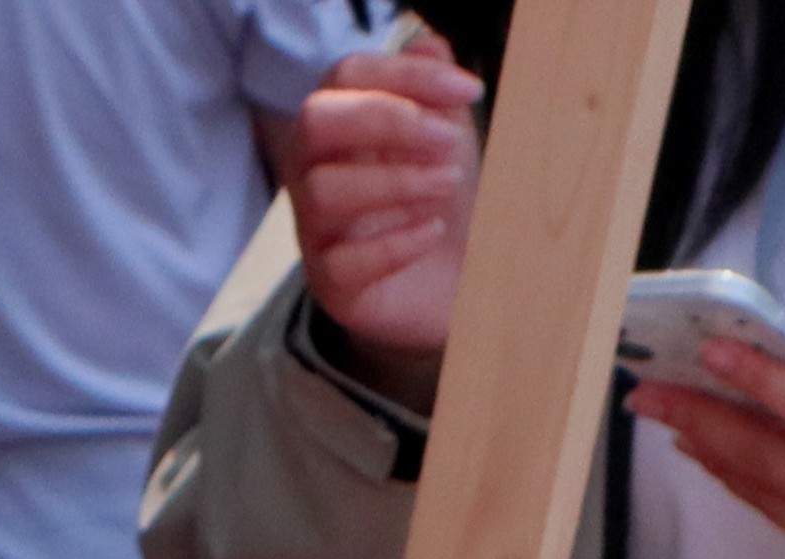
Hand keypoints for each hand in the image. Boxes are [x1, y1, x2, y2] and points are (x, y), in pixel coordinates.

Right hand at [291, 36, 481, 402]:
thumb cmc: (447, 202)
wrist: (463, 286)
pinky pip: (341, 262)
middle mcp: (315, 170)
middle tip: (447, 141)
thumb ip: (434, 89)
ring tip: (447, 186)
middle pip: (315, 121)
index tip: (469, 90)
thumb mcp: (449, 136)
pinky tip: (433, 231)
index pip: (346, 75)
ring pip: (322, 190)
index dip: (407, 76)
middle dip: (385, 122)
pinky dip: (393, 244)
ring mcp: (317, 229)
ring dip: (394, 181)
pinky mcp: (332, 286)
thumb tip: (427, 45)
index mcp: (340, 124)